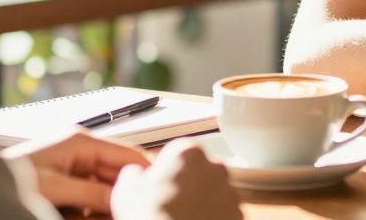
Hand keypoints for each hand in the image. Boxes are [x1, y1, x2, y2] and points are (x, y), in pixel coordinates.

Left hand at [1, 129, 149, 214]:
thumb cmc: (15, 179)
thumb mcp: (56, 188)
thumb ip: (92, 192)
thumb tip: (123, 198)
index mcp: (80, 141)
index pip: (126, 152)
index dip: (147, 168)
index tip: (163, 182)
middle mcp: (80, 148)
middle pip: (118, 169)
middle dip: (128, 188)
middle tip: (141, 204)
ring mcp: (73, 162)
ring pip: (106, 182)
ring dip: (113, 198)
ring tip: (121, 210)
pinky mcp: (66, 177)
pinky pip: (92, 190)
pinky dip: (98, 203)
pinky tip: (100, 213)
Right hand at [111, 139, 241, 219]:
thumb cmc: (152, 218)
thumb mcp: (127, 191)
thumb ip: (133, 174)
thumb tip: (136, 174)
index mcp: (188, 153)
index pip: (177, 153)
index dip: (166, 170)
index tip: (157, 185)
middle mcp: (215, 167)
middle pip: (199, 171)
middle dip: (186, 185)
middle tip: (168, 204)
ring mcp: (230, 192)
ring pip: (213, 193)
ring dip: (200, 202)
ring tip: (180, 219)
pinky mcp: (238, 215)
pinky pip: (223, 213)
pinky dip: (212, 218)